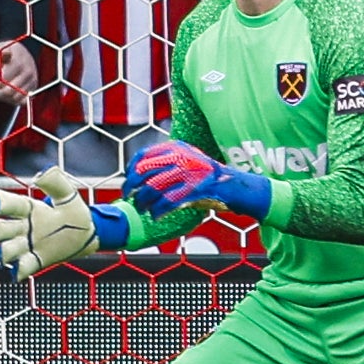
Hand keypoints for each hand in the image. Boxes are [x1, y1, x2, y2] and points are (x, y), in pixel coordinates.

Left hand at [0, 40, 38, 103]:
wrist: (27, 55)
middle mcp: (28, 74)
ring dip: (0, 97)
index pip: (4, 78)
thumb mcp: (4, 45)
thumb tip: (0, 54)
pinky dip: (10, 101)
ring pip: (14, 98)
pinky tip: (1, 97)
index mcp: (20, 62)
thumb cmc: (12, 50)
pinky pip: (21, 102)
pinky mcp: (32, 90)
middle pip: (8, 91)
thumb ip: (0, 49)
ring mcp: (31, 83)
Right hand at [0, 169, 125, 276]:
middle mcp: (24, 227)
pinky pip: (22, 268)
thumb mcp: (68, 195)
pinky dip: (17, 271)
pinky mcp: (36, 261)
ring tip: (5, 254)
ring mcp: (28, 245)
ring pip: (7, 250)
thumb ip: (56, 182)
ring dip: (3, 252)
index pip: (11, 204)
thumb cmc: (74, 212)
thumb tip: (40, 174)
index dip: (2, 202)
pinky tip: (17, 271)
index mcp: (29, 209)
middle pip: (2, 229)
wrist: (88, 234)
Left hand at [122, 140, 272, 219]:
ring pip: (153, 189)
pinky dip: (158, 211)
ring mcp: (188, 173)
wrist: (235, 186)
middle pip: (144, 172)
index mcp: (176, 148)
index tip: (128, 180)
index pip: (143, 155)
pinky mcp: (195, 190)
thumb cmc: (207, 177)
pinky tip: (156, 216)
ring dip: (144, 202)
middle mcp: (181, 157)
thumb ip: (166, 163)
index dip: (131, 169)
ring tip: (144, 209)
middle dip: (132, 187)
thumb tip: (137, 173)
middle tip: (129, 197)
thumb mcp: (186, 161)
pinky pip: (168, 202)